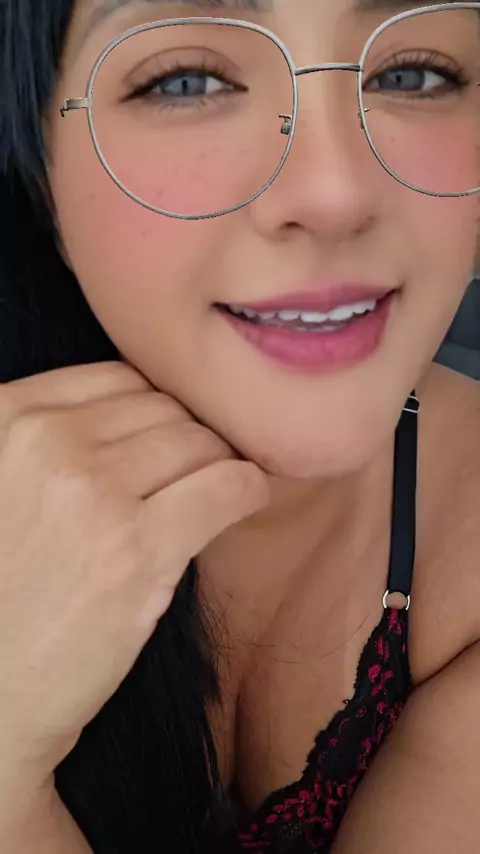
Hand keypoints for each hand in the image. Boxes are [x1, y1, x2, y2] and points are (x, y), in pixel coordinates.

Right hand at [0, 361, 268, 784]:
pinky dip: (248, 489)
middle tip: (195, 475)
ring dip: (218, 463)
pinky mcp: (139, 549)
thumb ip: (53, 437)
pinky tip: (246, 500)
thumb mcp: (5, 486)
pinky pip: (228, 485)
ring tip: (216, 492)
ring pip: (199, 441)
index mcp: (6, 417)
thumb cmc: (5, 591)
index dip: (157, 408)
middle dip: (189, 437)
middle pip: (164, 406)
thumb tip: (150, 408)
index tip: (172, 439)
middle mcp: (46, 442)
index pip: (119, 377)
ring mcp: (92, 491)